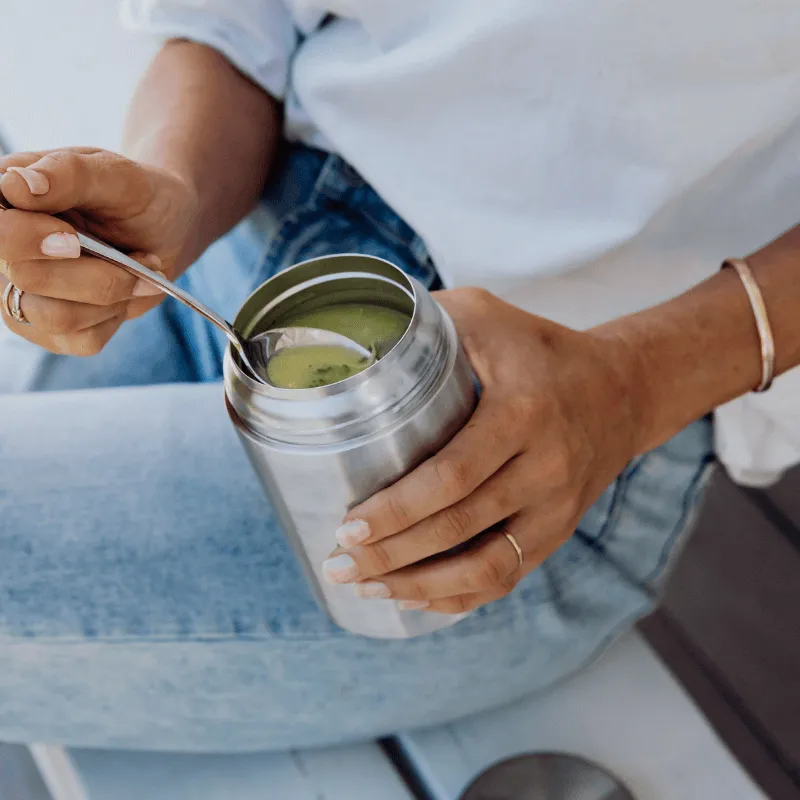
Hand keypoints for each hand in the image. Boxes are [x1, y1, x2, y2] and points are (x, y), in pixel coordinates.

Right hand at [0, 147, 197, 354]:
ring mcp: (23, 293)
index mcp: (5, 200)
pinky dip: (116, 317)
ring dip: (112, 295)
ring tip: (140, 271)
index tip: (73, 239)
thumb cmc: (136, 197)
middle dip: (95, 272)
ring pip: (55, 317)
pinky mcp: (51, 329)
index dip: (25, 239)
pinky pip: (81, 340)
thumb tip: (16, 184)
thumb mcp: (115, 175)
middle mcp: (5, 250)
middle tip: (134, 257)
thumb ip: (68, 174)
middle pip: (25, 275)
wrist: (166, 230)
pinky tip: (128, 292)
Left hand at [322, 288, 642, 613]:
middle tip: (338, 563)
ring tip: (366, 587)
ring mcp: (556, 509)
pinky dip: (457, 597)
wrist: (622, 392)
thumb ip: (428, 321)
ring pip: (484, 568)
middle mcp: (546, 468)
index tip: (349, 524)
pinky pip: (505, 578)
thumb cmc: (542, 349)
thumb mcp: (489, 315)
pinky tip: (413, 596)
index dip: (398, 508)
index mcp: (524, 413)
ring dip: (419, 586)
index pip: (453, 474)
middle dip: (391, 554)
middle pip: (460, 527)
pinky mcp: (556, 533)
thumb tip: (355, 333)